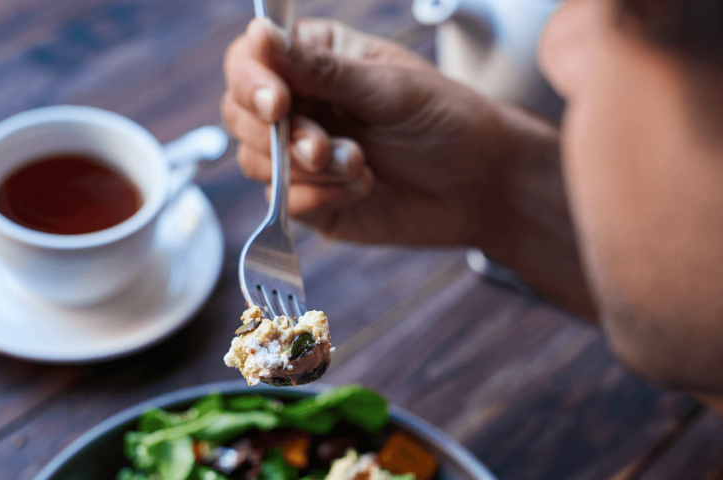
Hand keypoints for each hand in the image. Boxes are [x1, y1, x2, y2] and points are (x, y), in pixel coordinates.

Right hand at [222, 17, 507, 246]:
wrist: (481, 186)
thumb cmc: (445, 121)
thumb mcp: (387, 88)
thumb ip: (321, 70)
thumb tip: (260, 34)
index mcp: (314, 60)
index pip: (249, 62)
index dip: (252, 82)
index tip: (278, 103)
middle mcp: (301, 106)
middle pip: (241, 115)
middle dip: (279, 135)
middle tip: (322, 147)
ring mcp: (302, 157)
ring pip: (257, 161)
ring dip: (306, 169)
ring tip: (360, 164)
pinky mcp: (313, 200)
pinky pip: (284, 203)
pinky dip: (317, 197)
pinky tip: (361, 187)